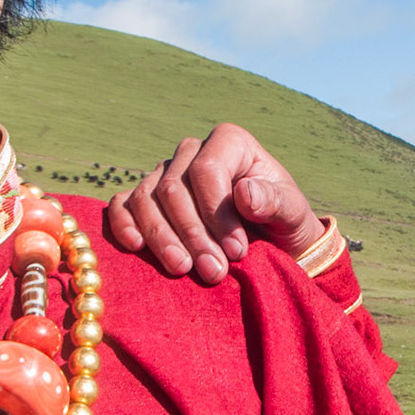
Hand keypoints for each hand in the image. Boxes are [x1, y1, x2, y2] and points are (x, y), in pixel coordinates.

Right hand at [106, 123, 325, 284]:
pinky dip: (124, 225)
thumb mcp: (292, 212)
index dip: (216, 213)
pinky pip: (123, 205)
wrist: (270, 241)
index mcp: (228, 142)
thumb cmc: (282, 221)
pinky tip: (136, 247)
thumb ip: (274, 201)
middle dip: (192, 235)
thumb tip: (244, 193)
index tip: (237, 251)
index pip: (207, 170)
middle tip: (213, 272)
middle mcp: (191, 152)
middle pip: (174, 188)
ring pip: (146, 199)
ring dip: (162, 239)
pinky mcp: (146, 199)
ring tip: (182, 270)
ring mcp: (164, 173)